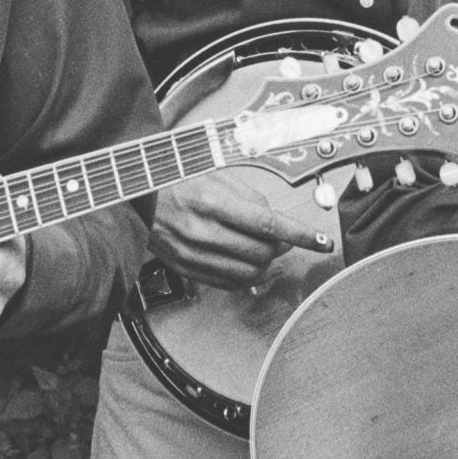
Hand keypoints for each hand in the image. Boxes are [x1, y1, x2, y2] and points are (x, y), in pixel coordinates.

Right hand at [150, 170, 333, 291]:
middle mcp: (202, 231)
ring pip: (251, 272)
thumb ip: (250, 197)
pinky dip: (247, 275)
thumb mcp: (215, 175)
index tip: (322, 241)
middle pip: (263, 252)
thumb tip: (277, 221)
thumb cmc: (176, 180)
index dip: (302, 235)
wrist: (135, 198)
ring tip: (263, 247)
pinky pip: (230, 283)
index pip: (269, 224)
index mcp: (211, 201)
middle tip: (284, 236)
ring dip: (266, 262)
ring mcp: (194, 254)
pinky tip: (245, 259)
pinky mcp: (188, 270)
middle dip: (282, 246)